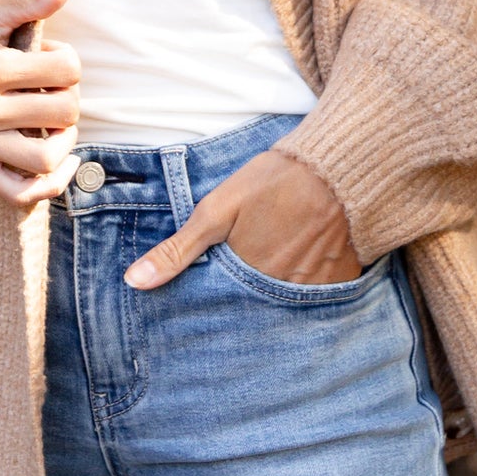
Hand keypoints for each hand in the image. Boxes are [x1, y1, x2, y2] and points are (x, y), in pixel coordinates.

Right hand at [0, 0, 80, 208]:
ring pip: (47, 157)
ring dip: (66, 137)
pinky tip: (62, 160)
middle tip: (53, 84)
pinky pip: (20, 194)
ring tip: (56, 120)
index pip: (65, 68)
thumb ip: (27, 1)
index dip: (67, 57)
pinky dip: (50, 184)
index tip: (48, 54)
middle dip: (69, 92)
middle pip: (64, 111)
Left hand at [124, 147, 360, 289]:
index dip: (216, 299)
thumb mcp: (217, 209)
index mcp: (249, 279)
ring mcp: (316, 291)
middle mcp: (284, 293)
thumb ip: (178, 250)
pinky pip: (319, 298)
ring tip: (274, 264)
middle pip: (255, 310)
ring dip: (276, 292)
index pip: (224, 307)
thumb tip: (135, 282)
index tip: (212, 290)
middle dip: (245, 299)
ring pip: (286, 305)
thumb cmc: (274, 182)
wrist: (338, 165)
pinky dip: (306, 285)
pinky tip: (302, 261)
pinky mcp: (342, 282)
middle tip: (248, 270)